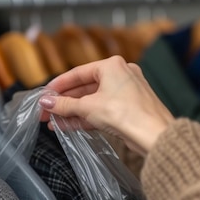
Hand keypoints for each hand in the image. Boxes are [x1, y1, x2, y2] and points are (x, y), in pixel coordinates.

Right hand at [39, 55, 174, 154]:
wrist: (154, 135)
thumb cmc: (126, 113)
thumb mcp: (88, 108)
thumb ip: (65, 105)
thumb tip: (46, 103)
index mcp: (112, 65)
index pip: (78, 73)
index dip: (58, 86)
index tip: (44, 95)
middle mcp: (120, 75)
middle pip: (84, 88)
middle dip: (64, 102)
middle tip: (46, 112)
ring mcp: (126, 93)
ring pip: (93, 101)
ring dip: (73, 112)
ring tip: (53, 122)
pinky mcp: (128, 109)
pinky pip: (102, 110)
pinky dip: (86, 117)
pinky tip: (68, 126)